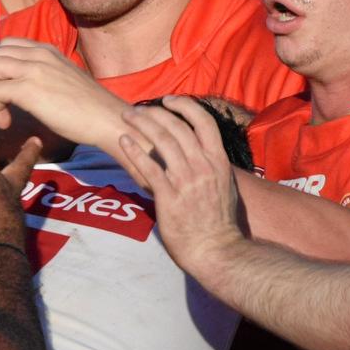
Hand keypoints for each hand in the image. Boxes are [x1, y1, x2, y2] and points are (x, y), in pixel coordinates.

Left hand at [0, 41, 130, 152]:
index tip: (3, 90)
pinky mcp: (30, 89)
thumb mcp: (63, 78)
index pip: (6, 44)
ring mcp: (34, 69)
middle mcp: (38, 53)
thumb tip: (24, 85)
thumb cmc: (89, 107)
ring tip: (0, 112)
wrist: (107, 118)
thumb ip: (43, 74)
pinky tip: (6, 122)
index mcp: (46, 50)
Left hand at [115, 97, 247, 272]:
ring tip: (126, 117)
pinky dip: (135, 150)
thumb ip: (214, 167)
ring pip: (162, 141)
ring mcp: (186, 180)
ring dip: (141, 124)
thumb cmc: (219, 222)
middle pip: (177, 127)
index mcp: (218, 161)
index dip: (185, 105)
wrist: (215, 249)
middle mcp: (203, 166)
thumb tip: (206, 154)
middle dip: (154, 112)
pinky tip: (123, 141)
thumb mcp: (225, 187)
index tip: (169, 100)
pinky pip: (148, 167)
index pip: (204, 121)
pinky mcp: (168, 195)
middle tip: (136, 109)